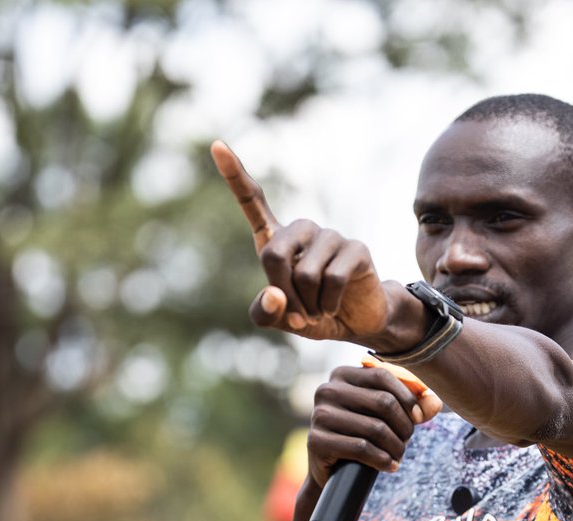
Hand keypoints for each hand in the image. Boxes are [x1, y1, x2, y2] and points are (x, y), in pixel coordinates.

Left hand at [210, 140, 390, 342]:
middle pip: (273, 255)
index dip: (235, 175)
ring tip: (317, 311)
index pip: (253, 202)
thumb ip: (265, 312)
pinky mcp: (355, 248)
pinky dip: (327, 305)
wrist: (356, 322)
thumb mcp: (281, 320)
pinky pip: (331, 281)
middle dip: (282, 293)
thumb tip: (275, 295)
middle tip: (296, 316)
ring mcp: (331, 236)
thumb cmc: (312, 314)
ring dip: (308, 305)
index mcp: (277, 239)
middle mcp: (302, 230)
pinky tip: (332, 307)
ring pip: (304, 274)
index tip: (217, 146)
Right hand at [306, 365, 442, 487]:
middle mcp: (327, 390)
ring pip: (375, 428)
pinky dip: (382, 460)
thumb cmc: (363, 434)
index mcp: (342, 374)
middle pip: (383, 402)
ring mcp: (319, 415)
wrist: (332, 470)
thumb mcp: (387, 416)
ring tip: (399, 455)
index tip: (419, 418)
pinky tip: (389, 466)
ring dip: (396, 446)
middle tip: (407, 441)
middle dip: (403, 425)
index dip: (408, 397)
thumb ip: (413, 405)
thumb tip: (435, 403)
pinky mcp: (316, 441)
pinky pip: (361, 448)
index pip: (383, 375)